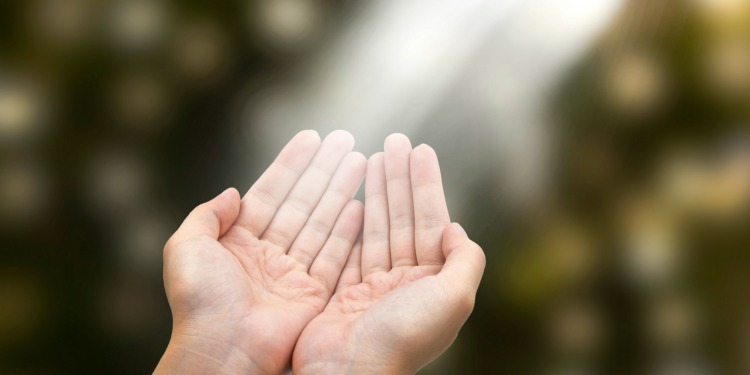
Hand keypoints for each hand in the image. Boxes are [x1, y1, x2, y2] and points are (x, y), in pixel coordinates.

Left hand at [155, 130, 366, 373]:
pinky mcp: (313, 295)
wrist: (221, 349)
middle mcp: (268, 254)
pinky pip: (335, 256)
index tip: (311, 137)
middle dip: (324, 170)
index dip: (291, 164)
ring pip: (322, 223)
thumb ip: (206, 215)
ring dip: (341, 191)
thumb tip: (230, 192)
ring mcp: (292, 274)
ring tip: (360, 161)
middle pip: (303, 202)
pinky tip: (361, 206)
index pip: (270, 192)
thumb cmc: (199, 303)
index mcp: (238, 242)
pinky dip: (349, 231)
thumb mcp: (185, 247)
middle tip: (346, 141)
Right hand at [292, 134, 485, 373]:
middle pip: (403, 218)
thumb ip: (465, 259)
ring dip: (376, 192)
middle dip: (400, 179)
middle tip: (394, 140)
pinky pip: (350, 248)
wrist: (350, 372)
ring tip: (372, 156)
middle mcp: (406, 284)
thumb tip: (456, 229)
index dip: (426, 184)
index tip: (420, 149)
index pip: (430, 221)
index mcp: (433, 284)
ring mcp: (374, 288)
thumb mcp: (454, 297)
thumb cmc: (403, 337)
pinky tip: (351, 196)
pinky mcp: (344, 293)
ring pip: (377, 228)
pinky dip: (351, 221)